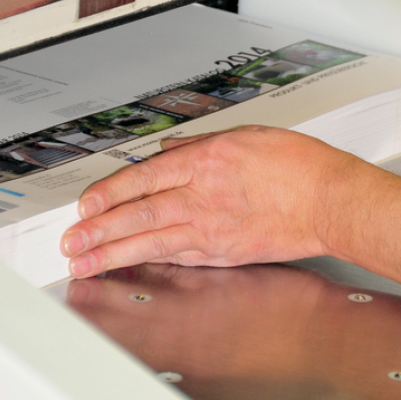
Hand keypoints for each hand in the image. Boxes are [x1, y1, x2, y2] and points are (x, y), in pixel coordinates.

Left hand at [60, 126, 363, 277]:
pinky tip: (134, 263)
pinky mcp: (225, 253)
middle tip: (70, 242)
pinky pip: (180, 256)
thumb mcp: (246, 136)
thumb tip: (168, 150)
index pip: (141, 178)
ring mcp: (212, 229)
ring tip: (85, 263)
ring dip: (113, 254)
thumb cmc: (298, 165)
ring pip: (151, 242)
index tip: (85, 205)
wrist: (330, 201)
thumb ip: (200, 145)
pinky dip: (153, 259)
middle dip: (97, 230)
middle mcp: (202, 197)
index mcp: (205, 162)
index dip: (108, 193)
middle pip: (137, 215)